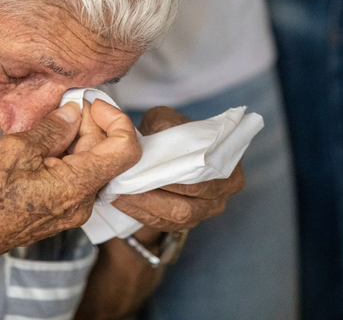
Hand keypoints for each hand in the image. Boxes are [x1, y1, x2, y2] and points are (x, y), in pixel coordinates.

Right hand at [0, 100, 140, 259]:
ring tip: (45, 126)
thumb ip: (51, 129)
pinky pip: (77, 176)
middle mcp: (84, 202)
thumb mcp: (15, 150)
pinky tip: (42, 146)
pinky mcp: (63, 211)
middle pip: (107, 152)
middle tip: (61, 106)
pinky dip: (67, 155)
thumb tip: (73, 112)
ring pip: (92, 164)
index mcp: (77, 185)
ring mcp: (75, 209)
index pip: (126, 148)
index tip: (90, 103)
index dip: (115, 118)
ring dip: (76, 139)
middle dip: (89, 124)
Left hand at [113, 106, 243, 230]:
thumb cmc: (170, 131)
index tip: (143, 170)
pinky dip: (139, 213)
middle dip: (152, 195)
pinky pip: (162, 223)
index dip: (171, 177)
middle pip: (187, 204)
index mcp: (225, 166)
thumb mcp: (165, 119)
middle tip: (124, 184)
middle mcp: (221, 194)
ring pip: (173, 217)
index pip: (199, 179)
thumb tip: (152, 138)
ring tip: (117, 192)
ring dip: (143, 206)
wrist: (169, 146)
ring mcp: (204, 212)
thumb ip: (161, 126)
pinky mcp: (185, 222)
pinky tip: (120, 201)